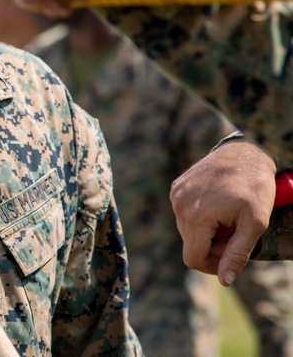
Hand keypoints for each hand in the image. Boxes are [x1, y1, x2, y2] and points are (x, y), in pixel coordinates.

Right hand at [170, 139, 275, 285]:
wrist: (246, 151)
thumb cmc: (255, 186)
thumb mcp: (255, 224)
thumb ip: (238, 254)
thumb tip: (224, 280)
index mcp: (196, 216)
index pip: (193, 258)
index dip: (212, 266)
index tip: (231, 258)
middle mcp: (179, 205)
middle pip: (190, 244)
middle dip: (213, 246)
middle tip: (236, 232)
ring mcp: (176, 194)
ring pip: (187, 229)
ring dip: (206, 231)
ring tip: (228, 217)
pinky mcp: (177, 186)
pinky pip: (183, 212)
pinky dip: (200, 216)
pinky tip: (217, 203)